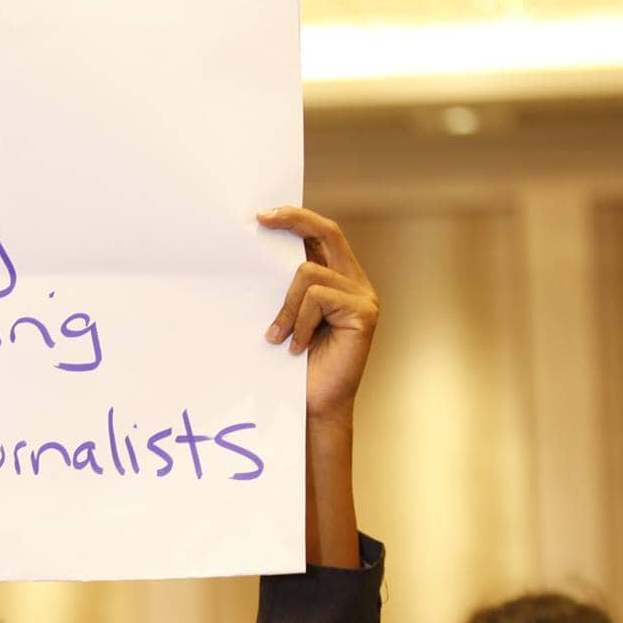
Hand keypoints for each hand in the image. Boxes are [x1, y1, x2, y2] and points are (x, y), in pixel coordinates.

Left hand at [258, 207, 378, 433]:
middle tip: (261, 220)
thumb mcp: (286, 316)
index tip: (262, 216)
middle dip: (294, 220)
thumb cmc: (294, 366)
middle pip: (328, 233)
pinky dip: (299, 321)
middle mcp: (355, 283)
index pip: (322, 235)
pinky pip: (318, 297)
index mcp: (338, 279)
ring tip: (278, 336)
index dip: (296, 218)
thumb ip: (285, 287)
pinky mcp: (364, 312)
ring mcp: (363, 297)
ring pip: (309, 273)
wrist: (312, 406)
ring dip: (286, 306)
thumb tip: (258, 250)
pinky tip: (296, 347)